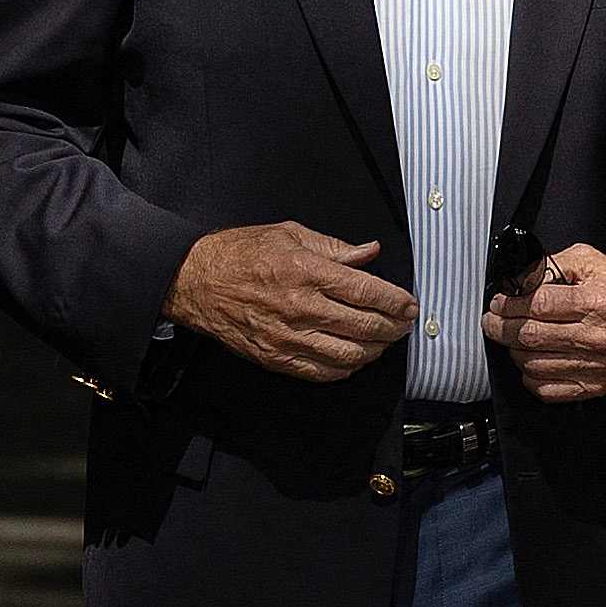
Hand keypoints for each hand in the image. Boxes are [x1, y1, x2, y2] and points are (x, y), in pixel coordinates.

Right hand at [167, 224, 414, 381]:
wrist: (196, 281)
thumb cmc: (240, 253)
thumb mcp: (290, 234)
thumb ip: (335, 248)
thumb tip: (369, 252)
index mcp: (306, 271)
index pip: (366, 291)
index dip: (395, 301)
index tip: (410, 305)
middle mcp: (300, 307)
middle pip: (364, 326)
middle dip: (393, 327)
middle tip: (404, 323)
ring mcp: (288, 337)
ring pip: (349, 355)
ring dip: (374, 351)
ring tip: (384, 341)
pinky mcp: (277, 358)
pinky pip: (323, 372)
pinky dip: (346, 368)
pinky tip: (355, 358)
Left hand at [483, 241, 605, 403]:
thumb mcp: (590, 261)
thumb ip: (551, 265)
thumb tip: (518, 281)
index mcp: (598, 302)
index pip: (538, 306)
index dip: (510, 304)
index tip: (499, 302)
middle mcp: (598, 337)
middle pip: (530, 336)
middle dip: (500, 327)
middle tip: (492, 320)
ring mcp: (596, 366)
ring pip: (532, 364)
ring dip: (514, 350)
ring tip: (512, 337)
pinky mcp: (594, 385)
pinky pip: (546, 389)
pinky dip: (530, 376)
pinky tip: (531, 360)